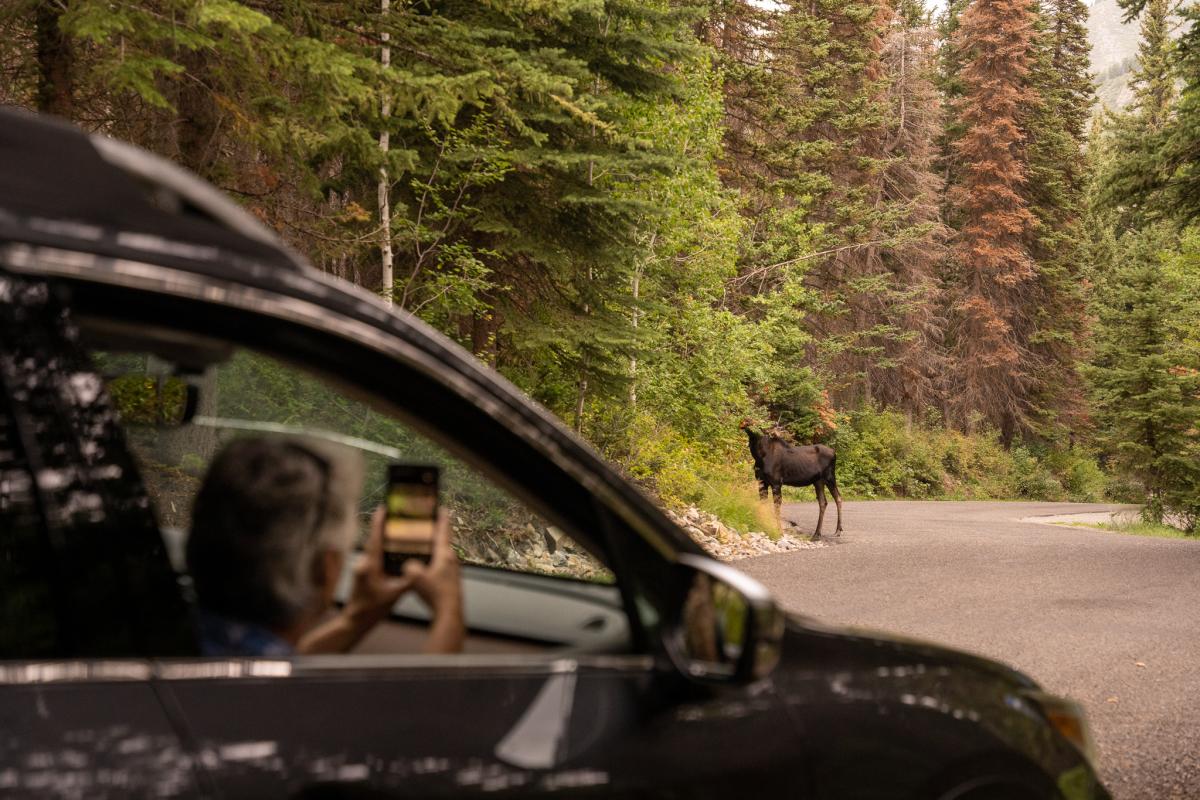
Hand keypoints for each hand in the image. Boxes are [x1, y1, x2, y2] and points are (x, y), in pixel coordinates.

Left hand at [342, 506, 414, 630]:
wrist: (355, 621)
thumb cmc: (372, 609)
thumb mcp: (395, 594)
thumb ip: (408, 580)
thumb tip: (421, 568)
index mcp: (370, 566)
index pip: (375, 539)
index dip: (379, 523)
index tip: (383, 508)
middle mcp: (364, 563)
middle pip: (374, 540)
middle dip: (384, 527)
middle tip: (395, 514)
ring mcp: (362, 567)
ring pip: (374, 549)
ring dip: (384, 539)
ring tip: (397, 529)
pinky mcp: (363, 573)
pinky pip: (374, 557)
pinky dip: (383, 551)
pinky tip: (393, 550)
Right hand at [401, 509, 464, 652]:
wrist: (449, 612)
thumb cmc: (435, 594)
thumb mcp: (415, 578)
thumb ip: (409, 567)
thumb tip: (408, 566)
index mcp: (444, 555)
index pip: (443, 531)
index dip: (441, 519)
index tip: (443, 508)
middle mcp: (452, 560)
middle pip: (444, 541)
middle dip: (438, 532)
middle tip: (432, 524)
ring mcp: (454, 570)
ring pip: (443, 554)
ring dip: (436, 548)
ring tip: (426, 545)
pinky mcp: (452, 580)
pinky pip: (442, 565)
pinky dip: (435, 561)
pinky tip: (427, 567)